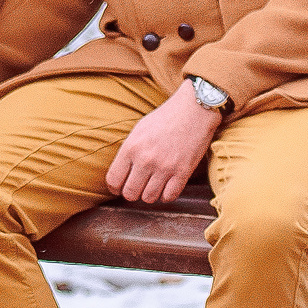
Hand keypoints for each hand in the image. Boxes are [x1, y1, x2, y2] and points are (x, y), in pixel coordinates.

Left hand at [104, 83, 221, 203]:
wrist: (194, 109)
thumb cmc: (165, 118)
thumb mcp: (139, 130)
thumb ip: (129, 152)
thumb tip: (121, 174)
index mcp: (131, 147)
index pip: (113, 180)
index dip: (115, 188)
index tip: (119, 187)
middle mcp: (145, 159)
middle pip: (130, 193)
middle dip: (132, 193)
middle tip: (138, 187)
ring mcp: (165, 167)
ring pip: (149, 198)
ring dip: (150, 194)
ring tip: (153, 185)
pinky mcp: (183, 172)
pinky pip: (169, 197)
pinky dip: (166, 195)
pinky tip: (167, 186)